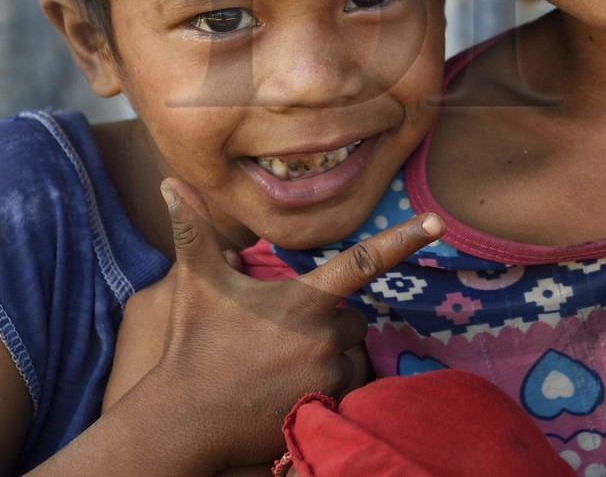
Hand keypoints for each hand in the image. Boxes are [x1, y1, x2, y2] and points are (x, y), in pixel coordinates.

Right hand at [117, 178, 441, 471]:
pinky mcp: (327, 408)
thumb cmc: (193, 345)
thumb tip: (168, 183)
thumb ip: (191, 231)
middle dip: (328, 323)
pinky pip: (347, 390)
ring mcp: (328, 376)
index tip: (437, 223)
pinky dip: (326, 387)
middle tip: (281, 336)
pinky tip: (288, 389)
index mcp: (301, 300)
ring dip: (329, 357)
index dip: (403, 239)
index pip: (362, 261)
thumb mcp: (195, 284)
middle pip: (353, 319)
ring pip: (351, 356)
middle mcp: (323, 337)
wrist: (185, 421)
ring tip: (281, 365)